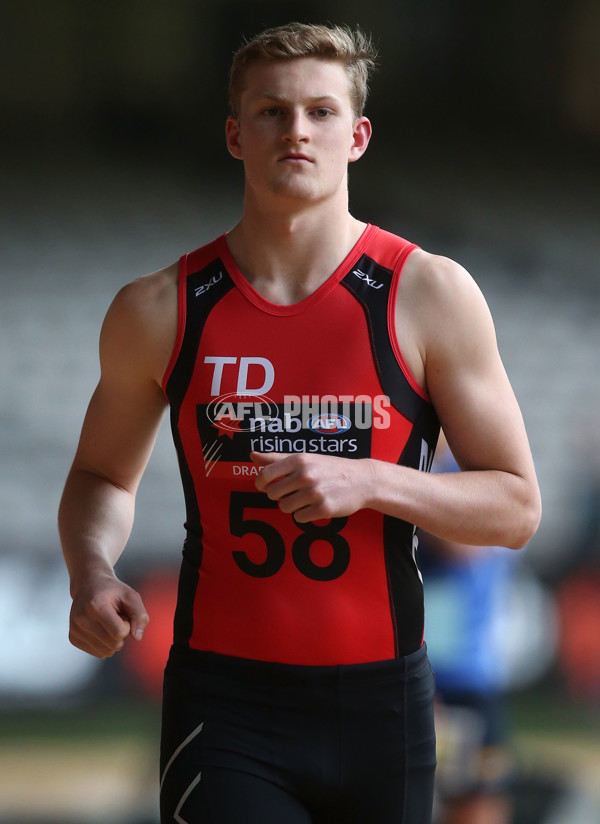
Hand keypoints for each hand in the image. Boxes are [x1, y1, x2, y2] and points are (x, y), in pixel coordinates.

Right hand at [69, 572, 148, 658]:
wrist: (89, 584)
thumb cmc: (113, 591)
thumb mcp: (131, 597)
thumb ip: (140, 615)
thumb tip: (137, 638)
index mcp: (96, 606)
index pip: (120, 632)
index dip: (127, 626)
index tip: (122, 614)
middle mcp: (82, 619)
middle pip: (114, 644)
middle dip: (121, 633)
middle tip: (115, 617)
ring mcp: (75, 630)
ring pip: (106, 652)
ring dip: (113, 640)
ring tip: (107, 622)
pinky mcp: (73, 638)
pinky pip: (98, 653)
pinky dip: (105, 644)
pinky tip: (100, 628)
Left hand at [251, 451, 372, 521]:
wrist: (362, 480)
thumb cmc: (330, 468)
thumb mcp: (305, 458)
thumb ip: (277, 458)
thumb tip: (252, 455)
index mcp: (298, 460)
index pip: (265, 474)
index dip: (261, 483)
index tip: (264, 486)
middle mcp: (305, 475)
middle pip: (273, 494)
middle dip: (280, 495)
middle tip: (293, 492)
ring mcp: (314, 493)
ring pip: (284, 507)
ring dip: (292, 506)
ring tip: (306, 498)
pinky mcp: (323, 509)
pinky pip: (299, 518)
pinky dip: (304, 515)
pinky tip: (315, 506)